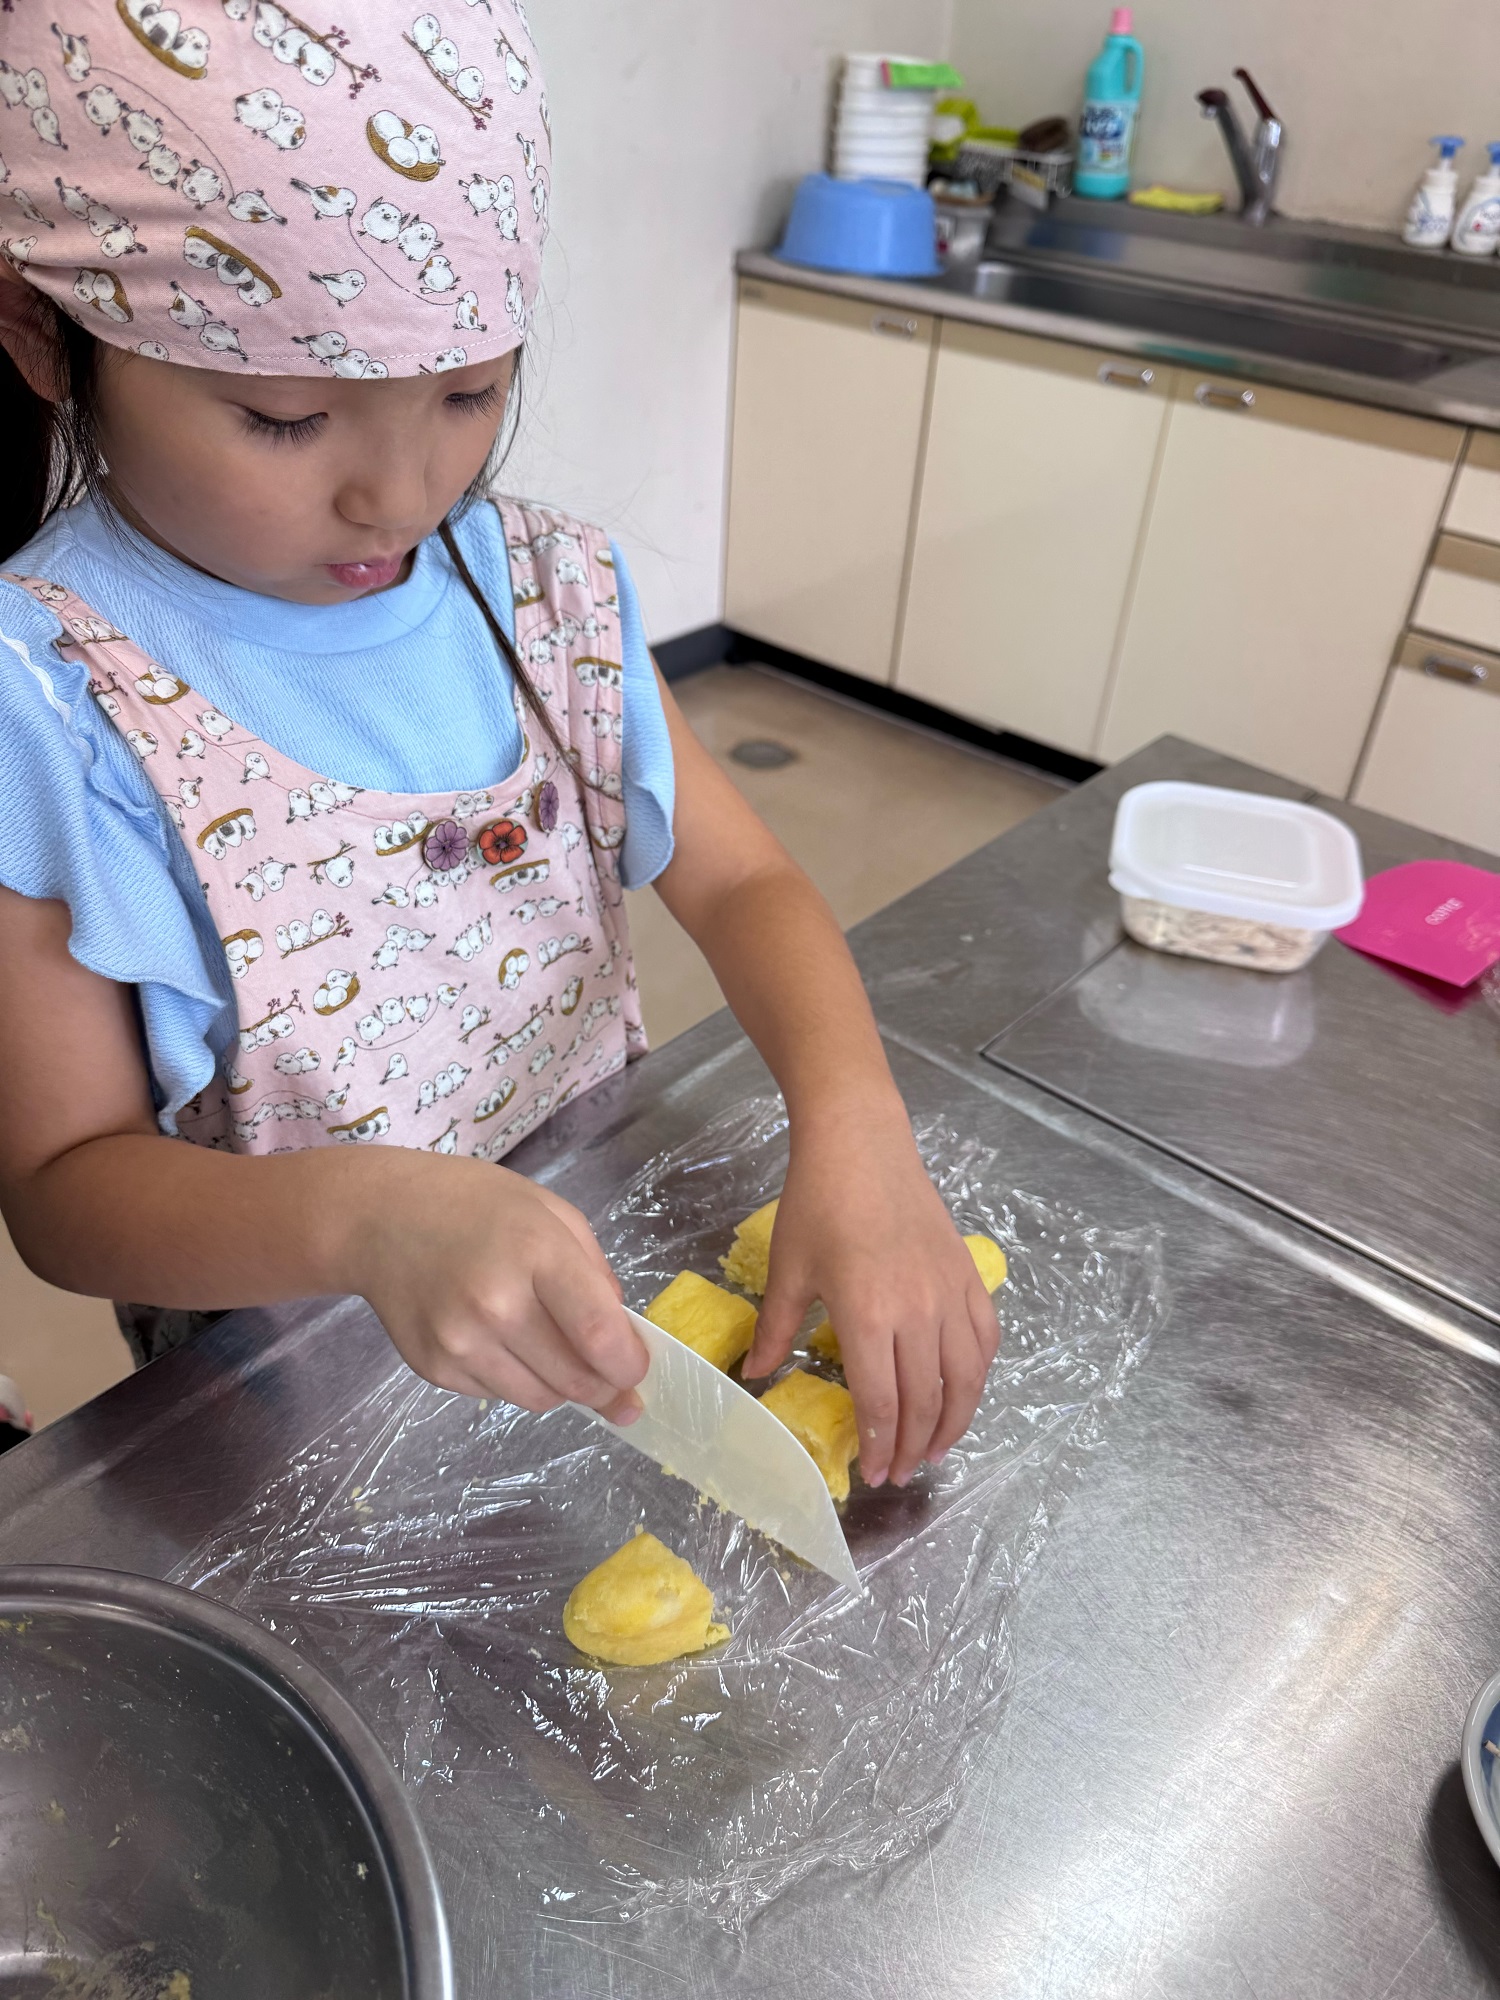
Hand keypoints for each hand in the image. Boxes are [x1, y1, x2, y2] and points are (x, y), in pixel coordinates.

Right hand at [351, 1155, 646, 1421]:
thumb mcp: (549, 1212)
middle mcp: (496, 1304)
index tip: (637, 1369)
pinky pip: (498, 1396)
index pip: (598, 1335)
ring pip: (540, 1399)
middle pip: (575, 1380)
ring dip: (560, 1387)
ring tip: (549, 1349)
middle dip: (604, 1386)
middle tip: (610, 1377)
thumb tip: (621, 1337)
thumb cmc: (474, 1205)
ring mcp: (459, 1342)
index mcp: (536, 1252)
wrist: (379, 1218)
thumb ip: (594, 1272)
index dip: (629, 1364)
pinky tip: (499, 1341)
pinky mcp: (433, 1369)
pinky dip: (515, 1379)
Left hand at [742, 1104, 998, 1486]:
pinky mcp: (968, 1275)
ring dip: (954, 1421)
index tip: (874, 1473)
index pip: (883, 1402)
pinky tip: (964, 1391)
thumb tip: (755, 1374)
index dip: (881, 1445)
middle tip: (902, 1471)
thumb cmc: (816, 1202)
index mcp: (868, 1316)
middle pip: (926, 1400)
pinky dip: (979, 1373)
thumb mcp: (788, 1269)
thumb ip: (777, 1329)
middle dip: (914, 1446)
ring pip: (966, 1377)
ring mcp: (949, 1293)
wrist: (861, 1143)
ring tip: (938, 1448)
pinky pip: (985, 1337)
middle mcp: (917, 1313)